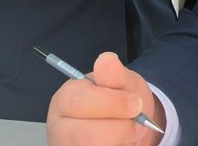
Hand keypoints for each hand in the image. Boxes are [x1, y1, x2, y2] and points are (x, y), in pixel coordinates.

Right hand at [47, 52, 164, 145]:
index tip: (136, 104)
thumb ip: (115, 75)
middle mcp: (59, 127)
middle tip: (138, 125)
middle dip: (119, 130)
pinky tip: (120, 142)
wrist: (127, 124)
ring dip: (120, 142)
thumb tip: (106, 59)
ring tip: (129, 134)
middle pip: (83, 136)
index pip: (80, 102)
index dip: (112, 104)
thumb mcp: (122, 82)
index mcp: (66, 98)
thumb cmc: (119, 100)